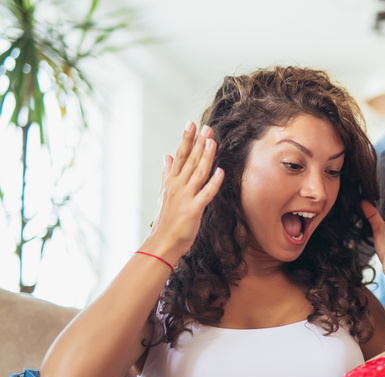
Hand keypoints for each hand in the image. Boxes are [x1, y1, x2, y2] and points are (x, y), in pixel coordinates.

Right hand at [144, 122, 223, 263]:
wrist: (162, 242)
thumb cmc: (166, 219)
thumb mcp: (165, 193)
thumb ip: (167, 173)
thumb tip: (167, 155)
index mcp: (172, 181)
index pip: (180, 155)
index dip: (186, 139)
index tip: (191, 123)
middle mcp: (177, 186)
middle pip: (189, 160)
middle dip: (198, 142)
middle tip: (206, 127)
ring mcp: (185, 197)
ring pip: (198, 173)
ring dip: (206, 157)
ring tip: (212, 141)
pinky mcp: (193, 209)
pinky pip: (206, 193)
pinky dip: (213, 182)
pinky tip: (220, 171)